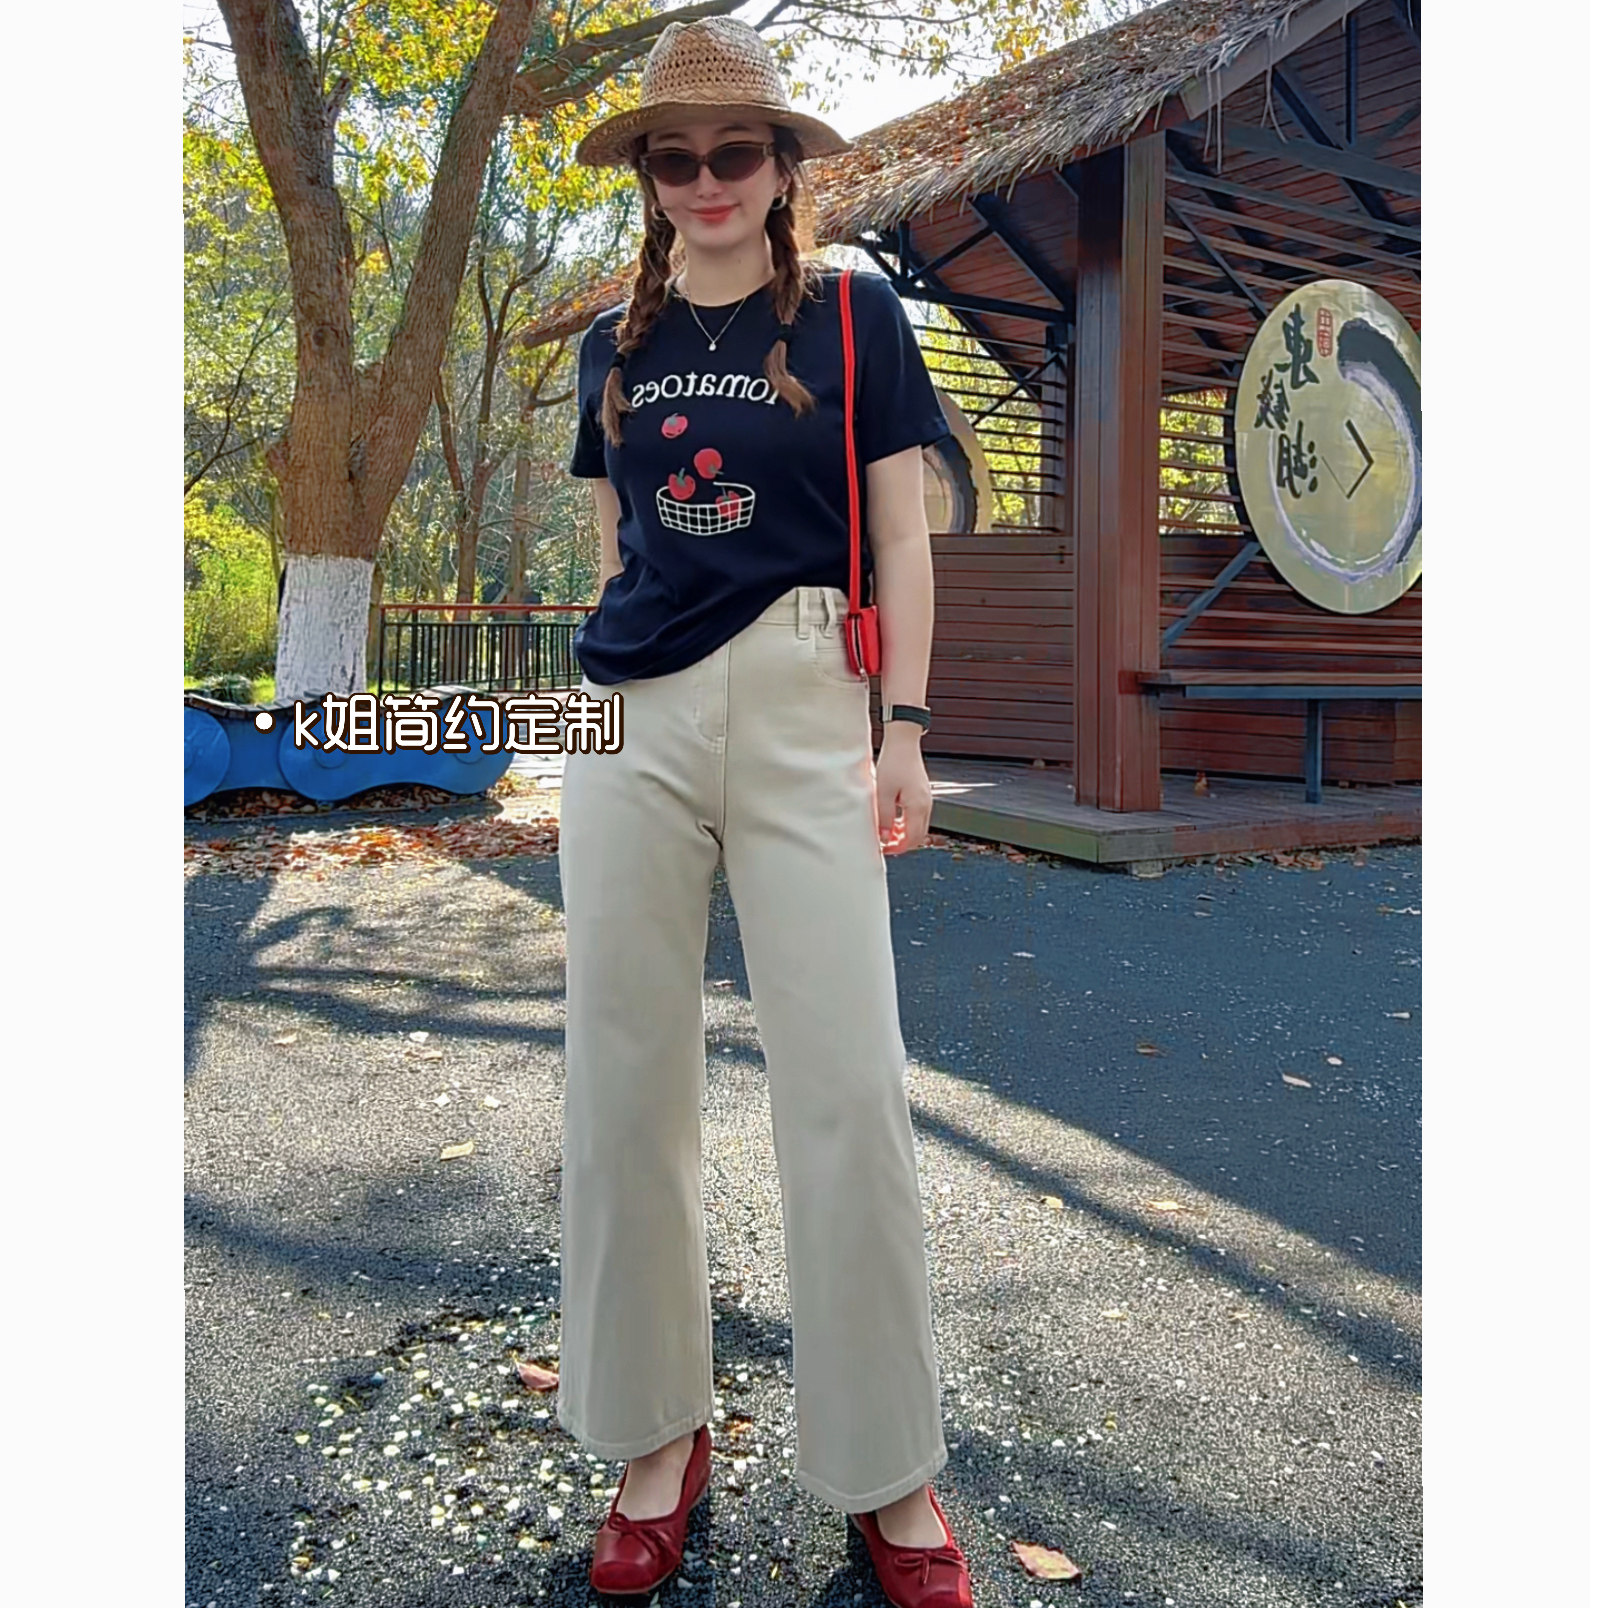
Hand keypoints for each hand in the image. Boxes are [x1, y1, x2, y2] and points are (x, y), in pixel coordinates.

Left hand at [874, 731, 930, 854]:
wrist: (903, 743)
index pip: (912, 839)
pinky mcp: (923, 795)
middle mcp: (926, 805)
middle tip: (884, 843)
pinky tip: (893, 819)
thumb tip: (885, 839)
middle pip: (918, 836)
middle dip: (902, 844)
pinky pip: (917, 816)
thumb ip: (885, 818)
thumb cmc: (893, 764)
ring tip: (886, 830)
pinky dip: (906, 823)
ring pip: (918, 827)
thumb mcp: (883, 793)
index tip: (883, 849)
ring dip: (903, 833)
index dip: (897, 848)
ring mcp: (926, 800)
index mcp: (917, 806)